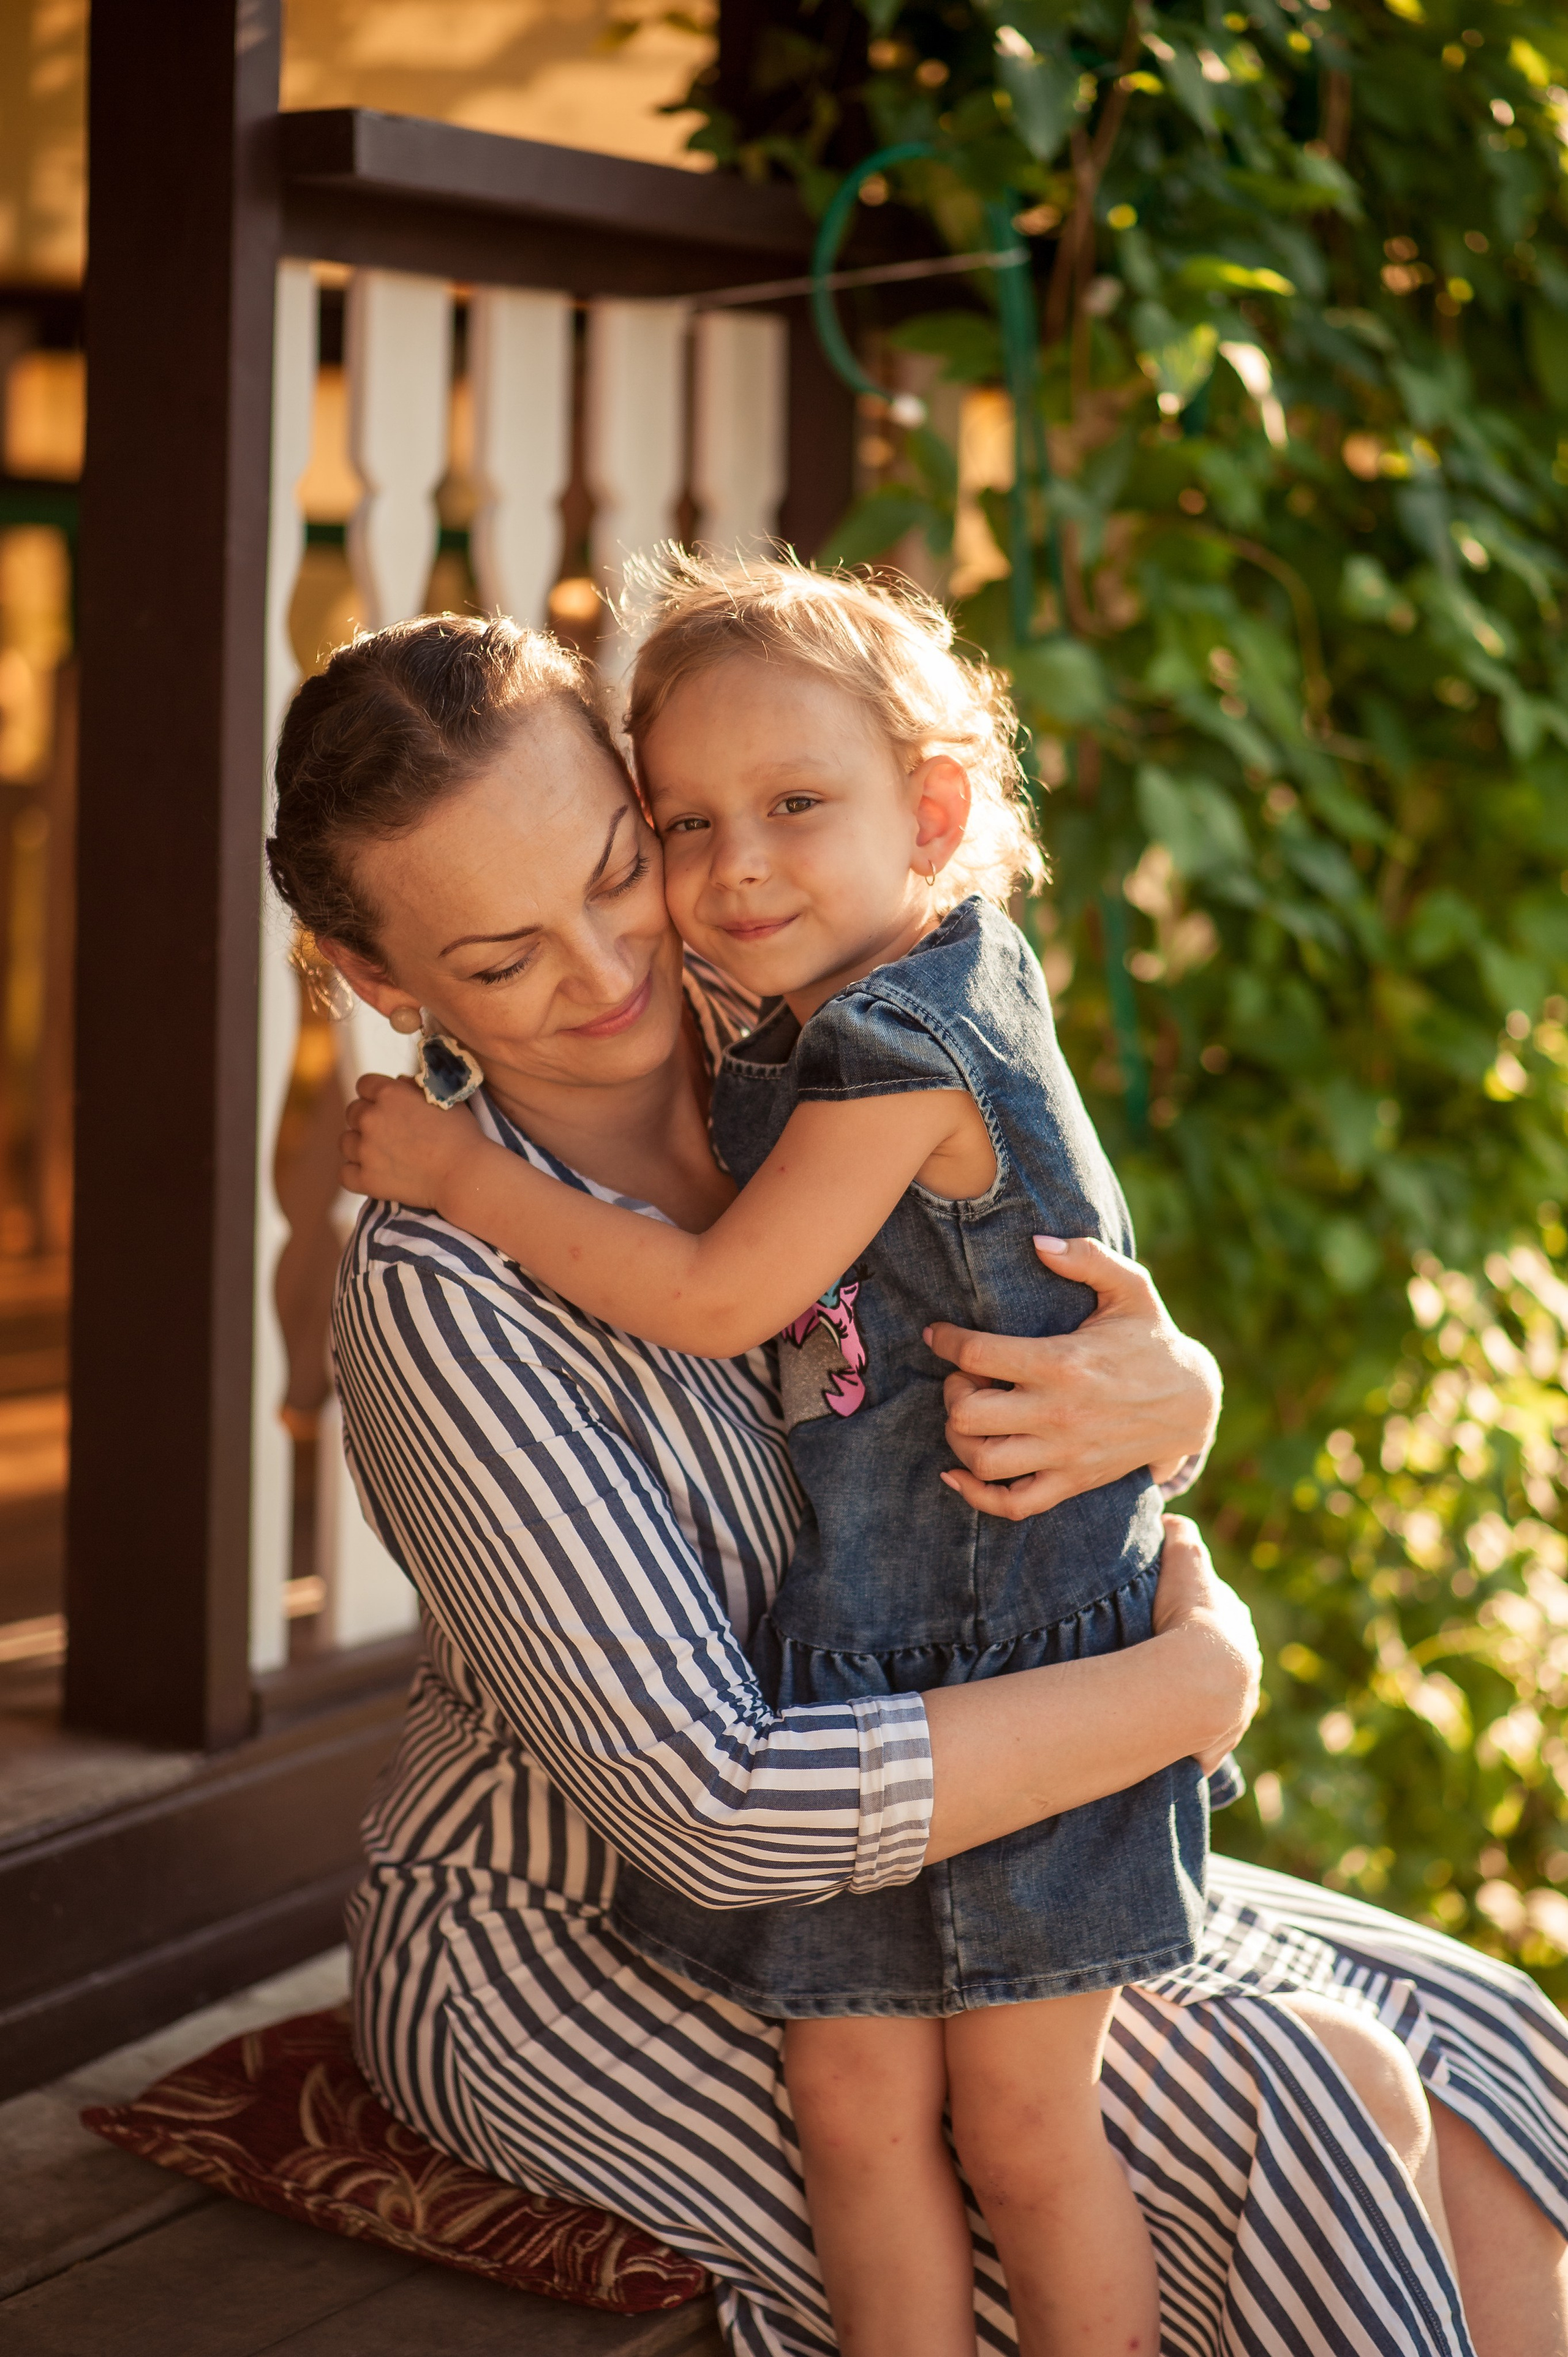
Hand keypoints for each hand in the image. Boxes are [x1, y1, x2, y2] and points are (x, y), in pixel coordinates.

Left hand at [340, 1070, 480, 1207]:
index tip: (387, 1105)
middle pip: (353, 1112)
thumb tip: (397, 1083)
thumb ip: (414, 1087)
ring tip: (381, 1153)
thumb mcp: (443, 1098)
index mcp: (389, 1093)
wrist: (465, 1175)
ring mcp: (365, 1150)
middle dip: (367, 1119)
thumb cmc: (461, 1134)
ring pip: (345, 1141)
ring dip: (359, 1145)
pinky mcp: (365, 1179)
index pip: (364, 1084)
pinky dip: (356, 1173)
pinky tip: (373, 1172)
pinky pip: (345, 1173)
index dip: (375, 1094)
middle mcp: (371, 1118)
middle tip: (388, 1132)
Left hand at [926, 1234, 1220, 1519]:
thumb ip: (1087, 1258)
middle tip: (964, 1378)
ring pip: (982, 1460)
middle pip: (967, 1414)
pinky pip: (1012, 1504)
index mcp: (1064, 1362)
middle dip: (952, 1392)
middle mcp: (1058, 1412)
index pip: (979, 1355)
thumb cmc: (1152, 1340)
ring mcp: (1064, 1453)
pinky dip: (977, 1495)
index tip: (936, 1334)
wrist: (1193, 1404)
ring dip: (959, 1438)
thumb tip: (1037, 1241)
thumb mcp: (1131, 1288)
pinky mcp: (1072, 1481)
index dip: (946, 1341)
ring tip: (969, 1415)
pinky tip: (960, 1472)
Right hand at [1151, 1514, 1260, 1769]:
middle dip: (1198, 1659)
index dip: (1194, 1611)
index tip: (1167, 1614)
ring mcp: (1236, 1710)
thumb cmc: (1192, 1617)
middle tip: (1160, 1658)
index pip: (1219, 1614)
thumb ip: (1180, 1535)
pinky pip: (1200, 1742)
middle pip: (1220, 1660)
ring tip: (1161, 1699)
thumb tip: (1171, 1519)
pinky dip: (1186, 1738)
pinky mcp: (1217, 1744)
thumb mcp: (1184, 1563)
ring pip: (1215, 1701)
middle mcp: (1247, 1670)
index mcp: (1239, 1628)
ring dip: (1194, 1701)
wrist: (1201, 1680)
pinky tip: (1167, 1739)